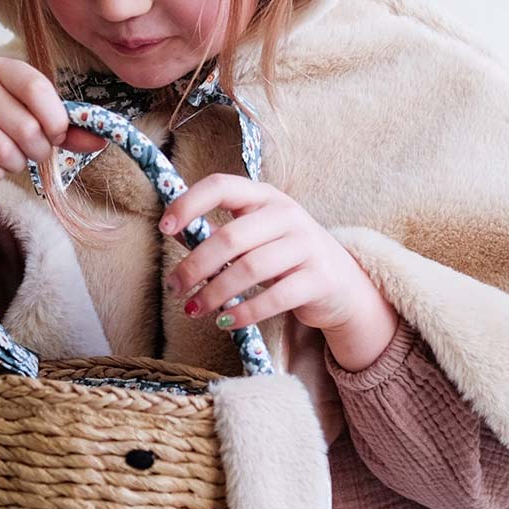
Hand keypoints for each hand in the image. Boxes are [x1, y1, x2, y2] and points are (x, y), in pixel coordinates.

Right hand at [0, 56, 106, 199]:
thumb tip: (103, 139)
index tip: (57, 135)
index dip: (55, 118)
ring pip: (3, 150)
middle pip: (25, 126)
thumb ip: (68, 129)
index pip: (37, 87)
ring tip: (6, 160)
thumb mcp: (34, 123)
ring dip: (14, 165)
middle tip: (29, 153)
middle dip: (37, 151)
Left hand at [159, 174, 384, 335]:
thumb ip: (221, 235)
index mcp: (265, 196)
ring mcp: (307, 245)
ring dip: (214, 293)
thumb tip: (176, 236)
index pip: (222, 186)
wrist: (343, 285)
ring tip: (193, 309)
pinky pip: (274, 298)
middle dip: (196, 265)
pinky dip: (244, 312)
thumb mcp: (256, 237)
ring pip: (249, 269)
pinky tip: (225, 323)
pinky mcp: (319, 279)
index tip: (165, 227)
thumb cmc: (287, 258)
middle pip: (231, 237)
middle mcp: (288, 214)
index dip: (189, 203)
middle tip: (175, 287)